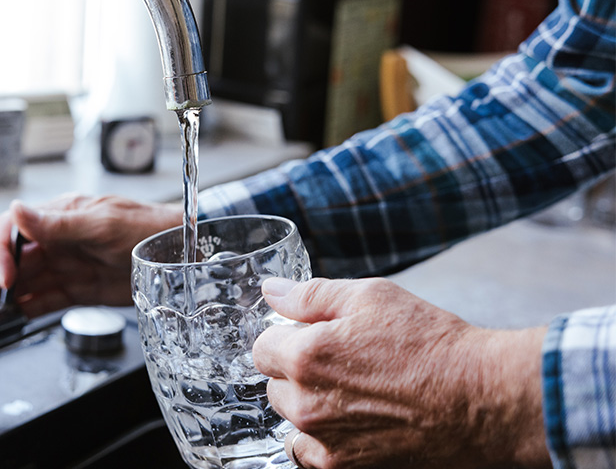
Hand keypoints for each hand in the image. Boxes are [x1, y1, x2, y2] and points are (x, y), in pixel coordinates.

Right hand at [0, 194, 181, 316]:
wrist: (178, 251)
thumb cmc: (146, 227)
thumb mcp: (102, 224)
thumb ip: (59, 223)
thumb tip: (19, 210)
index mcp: (59, 217)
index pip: (14, 231)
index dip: (1, 253)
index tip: (4, 277)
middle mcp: (57, 242)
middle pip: (13, 261)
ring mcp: (66, 267)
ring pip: (24, 284)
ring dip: (1, 300)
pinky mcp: (78, 290)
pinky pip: (45, 301)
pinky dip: (25, 311)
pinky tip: (7, 321)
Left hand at [253, 277, 550, 468]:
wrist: (482, 399)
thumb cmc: (430, 343)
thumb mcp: (370, 297)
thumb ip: (309, 295)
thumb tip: (269, 290)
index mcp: (306, 356)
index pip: (261, 348)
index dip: (284, 338)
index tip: (309, 337)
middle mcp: (307, 404)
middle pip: (274, 385)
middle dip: (296, 371)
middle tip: (341, 362)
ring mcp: (326, 443)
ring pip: (291, 420)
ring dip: (308, 406)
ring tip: (352, 393)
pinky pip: (309, 455)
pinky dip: (322, 440)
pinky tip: (353, 422)